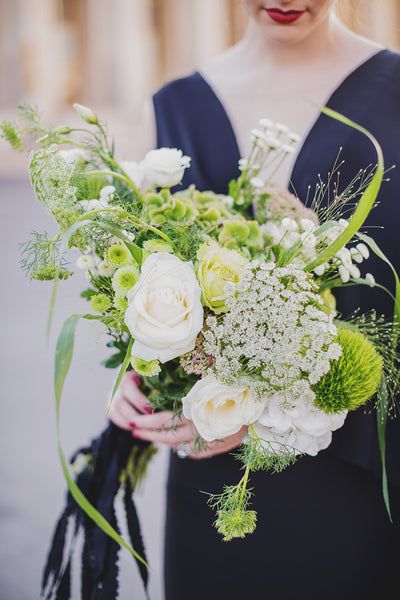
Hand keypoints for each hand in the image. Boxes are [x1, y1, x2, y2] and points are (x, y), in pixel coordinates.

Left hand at [108, 371, 246, 458]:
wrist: (264, 411)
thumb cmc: (239, 391)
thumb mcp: (214, 385)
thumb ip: (193, 390)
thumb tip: (169, 387)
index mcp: (200, 414)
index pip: (167, 422)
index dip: (148, 422)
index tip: (133, 420)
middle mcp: (203, 431)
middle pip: (168, 437)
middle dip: (148, 434)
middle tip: (132, 428)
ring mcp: (210, 443)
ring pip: (177, 445)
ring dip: (160, 439)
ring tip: (146, 432)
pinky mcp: (215, 448)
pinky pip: (191, 451)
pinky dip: (178, 445)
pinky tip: (170, 438)